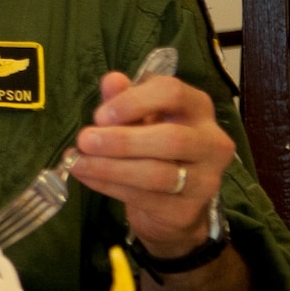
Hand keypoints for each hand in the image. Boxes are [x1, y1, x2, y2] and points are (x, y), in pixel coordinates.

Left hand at [71, 72, 234, 255]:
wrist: (169, 203)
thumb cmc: (152, 147)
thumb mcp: (136, 117)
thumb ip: (123, 99)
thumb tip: (112, 80)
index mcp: (197, 108)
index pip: (172, 93)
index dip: (133, 102)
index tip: (100, 115)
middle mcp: (211, 142)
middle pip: (171, 138)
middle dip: (122, 140)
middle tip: (84, 140)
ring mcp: (206, 179)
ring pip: (158, 173)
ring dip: (111, 167)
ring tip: (77, 163)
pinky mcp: (188, 210)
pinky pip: (145, 198)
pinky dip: (110, 186)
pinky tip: (87, 177)